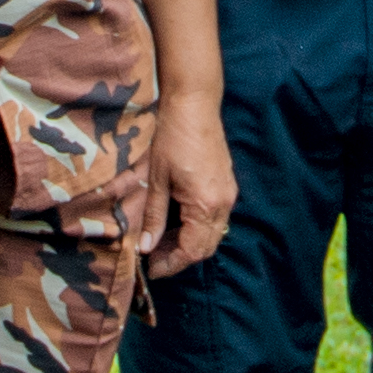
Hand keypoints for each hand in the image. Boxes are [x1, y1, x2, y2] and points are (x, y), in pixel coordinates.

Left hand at [145, 105, 240, 283]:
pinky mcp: (227, 185)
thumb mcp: (156, 179)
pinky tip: (176, 221)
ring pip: (212, 234)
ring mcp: (228, 193)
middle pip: (206, 247)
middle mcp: (223, 203)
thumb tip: (145, 247)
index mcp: (206, 204)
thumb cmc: (172, 137)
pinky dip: (197, 227)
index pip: (192, 250)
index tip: (151, 269)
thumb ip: (153, 216)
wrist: (194, 104)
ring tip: (160, 240)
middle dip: (180, 257)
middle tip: (153, 257)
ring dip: (189, 243)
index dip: (171, 264)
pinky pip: (216, 218)